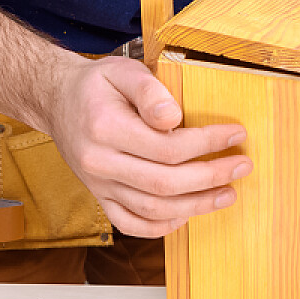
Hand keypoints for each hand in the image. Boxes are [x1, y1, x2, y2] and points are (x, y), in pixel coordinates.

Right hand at [46, 56, 251, 238]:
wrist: (57, 102)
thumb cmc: (97, 85)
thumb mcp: (123, 71)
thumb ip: (149, 92)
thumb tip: (174, 118)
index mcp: (105, 128)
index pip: (167, 146)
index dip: (207, 143)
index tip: (236, 134)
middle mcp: (99, 163)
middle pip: (164, 183)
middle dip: (210, 177)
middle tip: (242, 167)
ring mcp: (98, 185)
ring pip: (152, 209)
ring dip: (195, 206)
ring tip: (227, 194)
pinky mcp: (100, 197)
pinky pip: (130, 224)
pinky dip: (161, 226)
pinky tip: (187, 215)